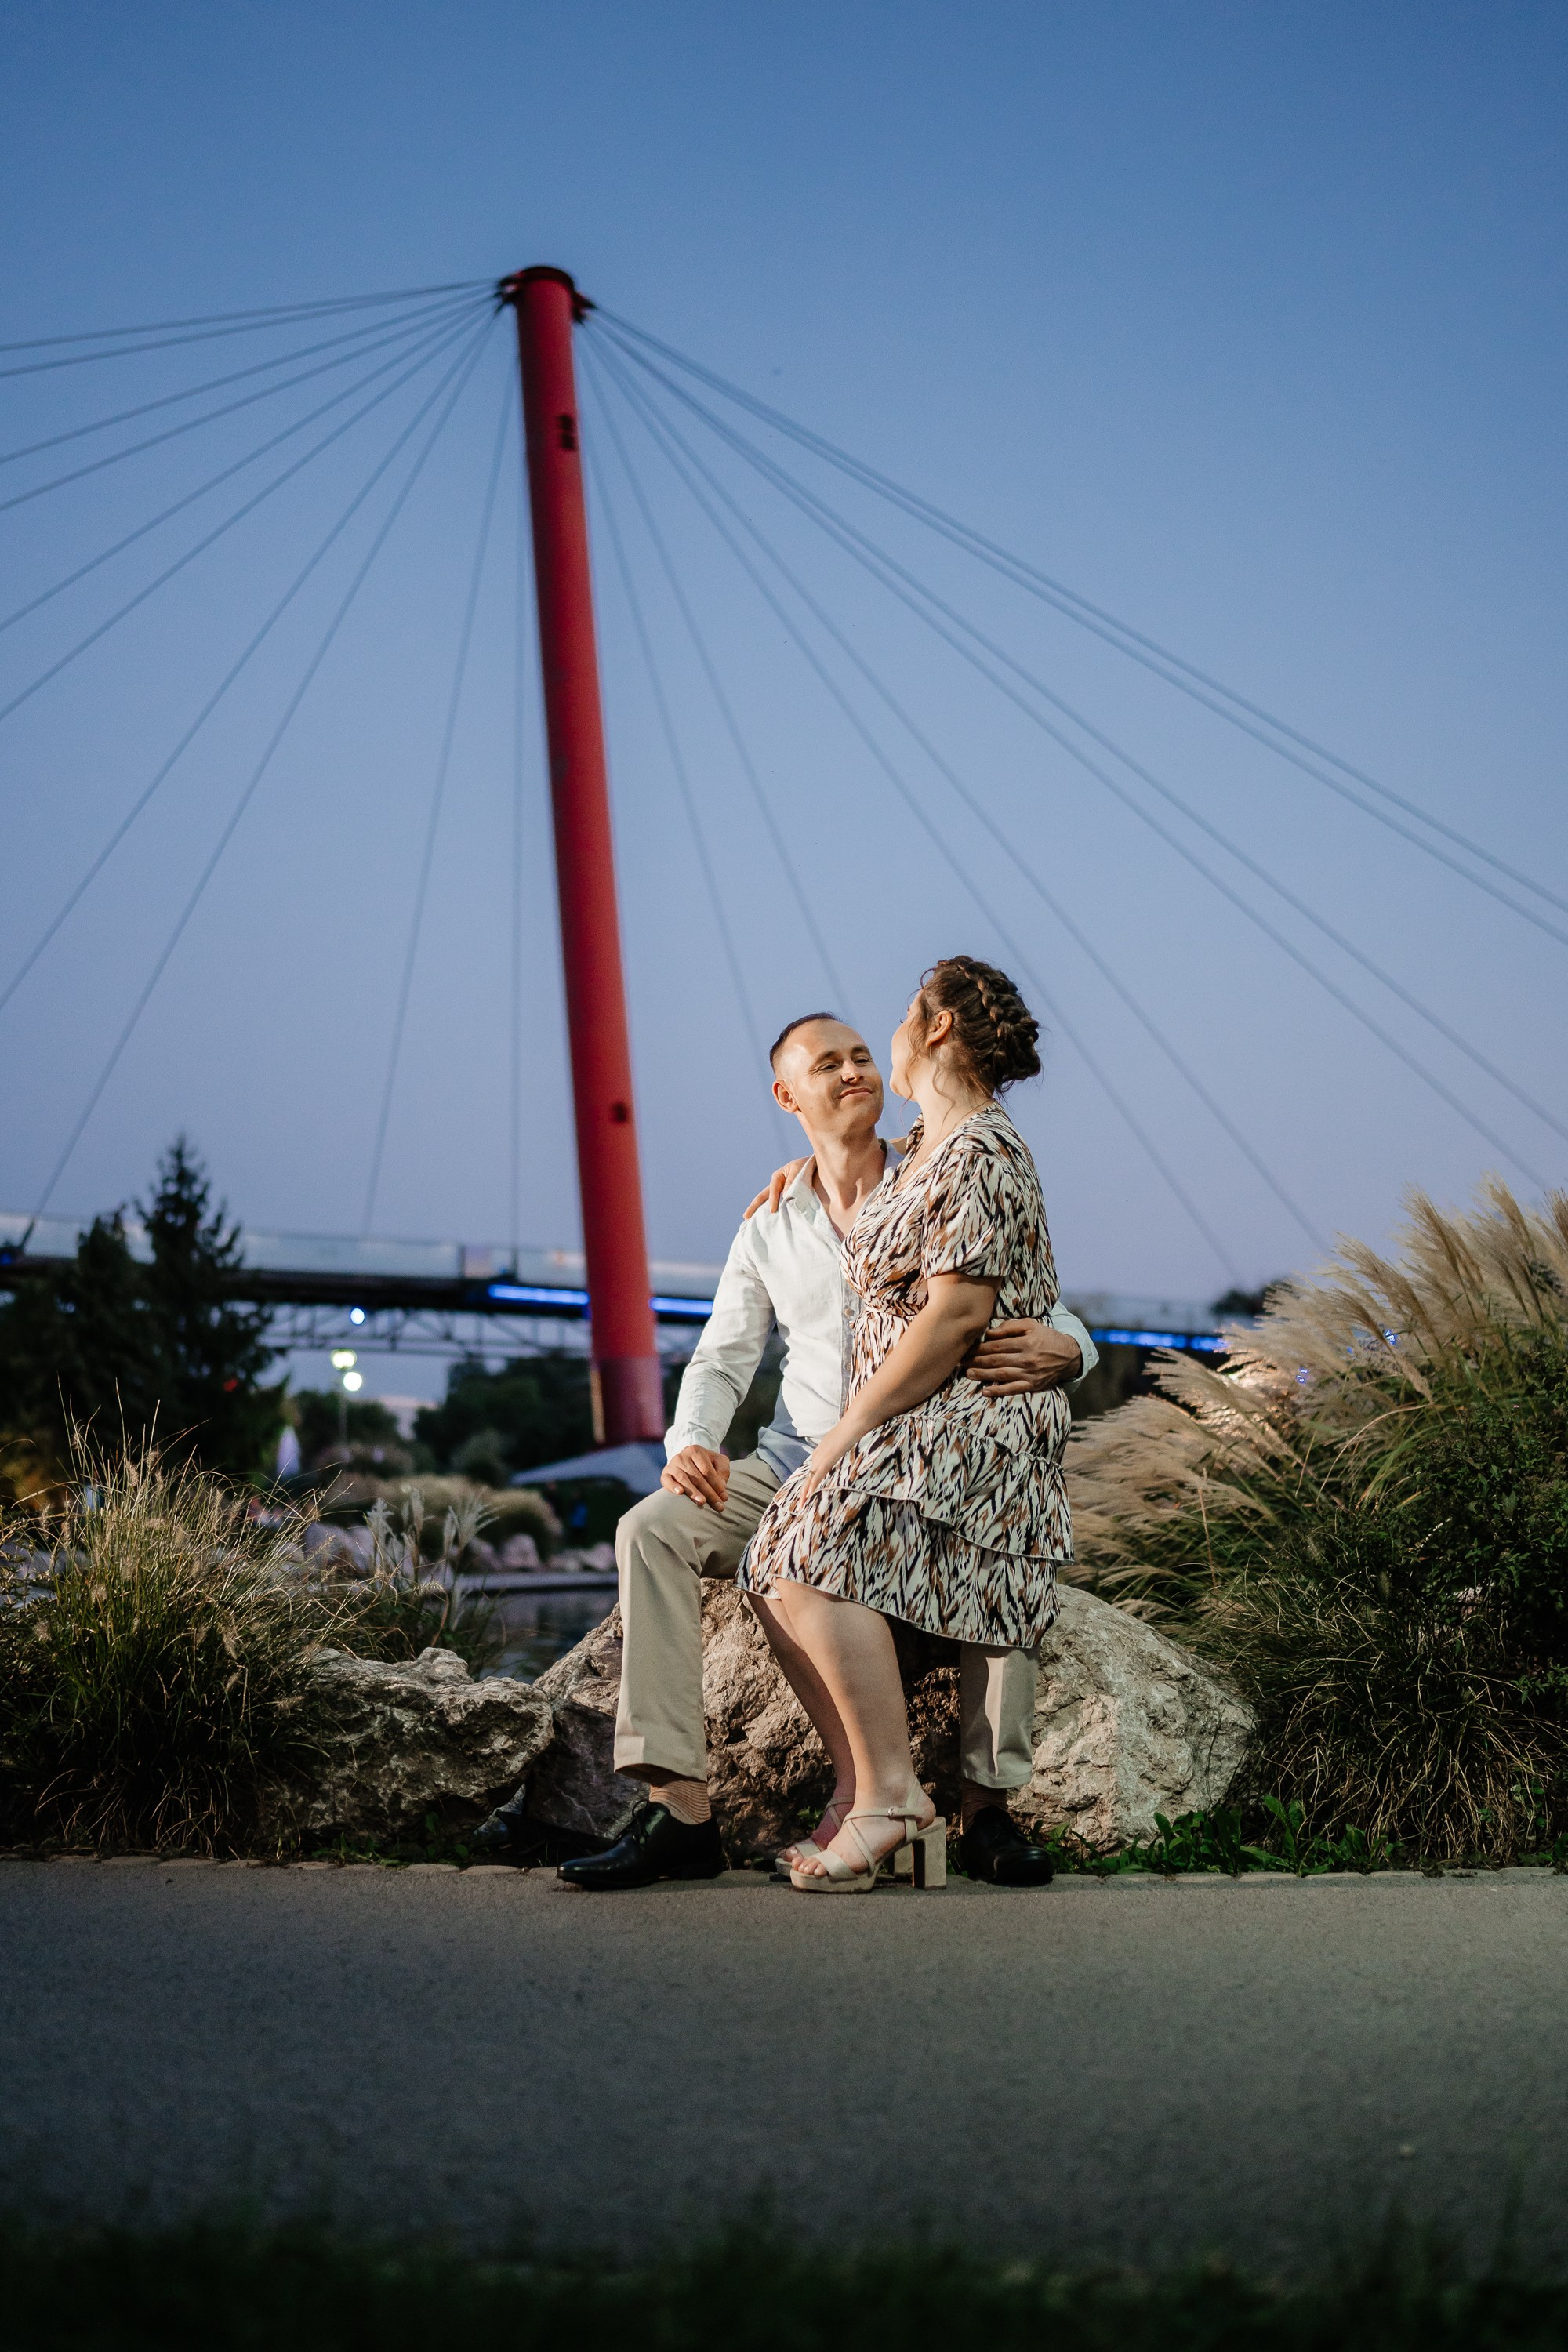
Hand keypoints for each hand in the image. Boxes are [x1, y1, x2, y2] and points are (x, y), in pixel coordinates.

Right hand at [661, 1446, 730, 1509]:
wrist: (688, 1461)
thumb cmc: (707, 1464)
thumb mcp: (719, 1462)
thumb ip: (723, 1471)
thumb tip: (721, 1486)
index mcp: (696, 1451)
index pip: (707, 1470)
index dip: (717, 1485)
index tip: (724, 1498)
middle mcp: (683, 1456)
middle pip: (697, 1477)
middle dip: (708, 1493)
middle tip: (718, 1506)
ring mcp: (672, 1464)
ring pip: (683, 1479)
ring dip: (693, 1492)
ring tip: (702, 1502)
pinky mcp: (665, 1473)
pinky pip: (666, 1480)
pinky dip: (672, 1486)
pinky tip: (679, 1493)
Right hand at [743, 1157, 809, 1217]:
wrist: (814, 1166)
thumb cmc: (806, 1166)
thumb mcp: (799, 1170)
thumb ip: (792, 1181)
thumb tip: (785, 1195)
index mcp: (778, 1176)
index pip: (773, 1190)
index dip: (772, 1200)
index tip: (772, 1211)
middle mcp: (776, 1184)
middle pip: (762, 1196)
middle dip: (754, 1206)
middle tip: (746, 1217)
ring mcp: (779, 1191)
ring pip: (767, 1201)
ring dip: (759, 1209)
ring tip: (750, 1220)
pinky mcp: (785, 1196)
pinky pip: (776, 1204)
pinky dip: (770, 1210)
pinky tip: (767, 1219)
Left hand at [799, 1423, 852, 1499]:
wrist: (857, 1419)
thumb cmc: (856, 1427)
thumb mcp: (850, 1438)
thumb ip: (847, 1445)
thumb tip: (853, 1446)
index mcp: (823, 1449)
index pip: (813, 1468)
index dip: (810, 1480)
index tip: (807, 1492)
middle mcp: (820, 1453)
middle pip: (809, 1475)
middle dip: (804, 1490)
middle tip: (801, 1504)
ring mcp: (823, 1456)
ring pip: (810, 1477)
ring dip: (805, 1492)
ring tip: (801, 1505)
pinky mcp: (829, 1458)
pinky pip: (818, 1474)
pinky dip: (814, 1485)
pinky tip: (809, 1495)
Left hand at [966, 1319, 1080, 1395]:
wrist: (1069, 1356)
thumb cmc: (1046, 1337)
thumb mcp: (1032, 1325)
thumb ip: (1011, 1327)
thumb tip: (990, 1333)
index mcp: (1025, 1342)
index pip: (997, 1345)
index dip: (979, 1348)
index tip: (966, 1349)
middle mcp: (1027, 1358)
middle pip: (996, 1360)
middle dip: (976, 1361)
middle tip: (961, 1361)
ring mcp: (1029, 1374)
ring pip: (1001, 1374)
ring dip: (982, 1374)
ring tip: (967, 1373)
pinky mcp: (1033, 1385)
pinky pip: (1013, 1389)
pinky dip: (998, 1391)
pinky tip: (985, 1391)